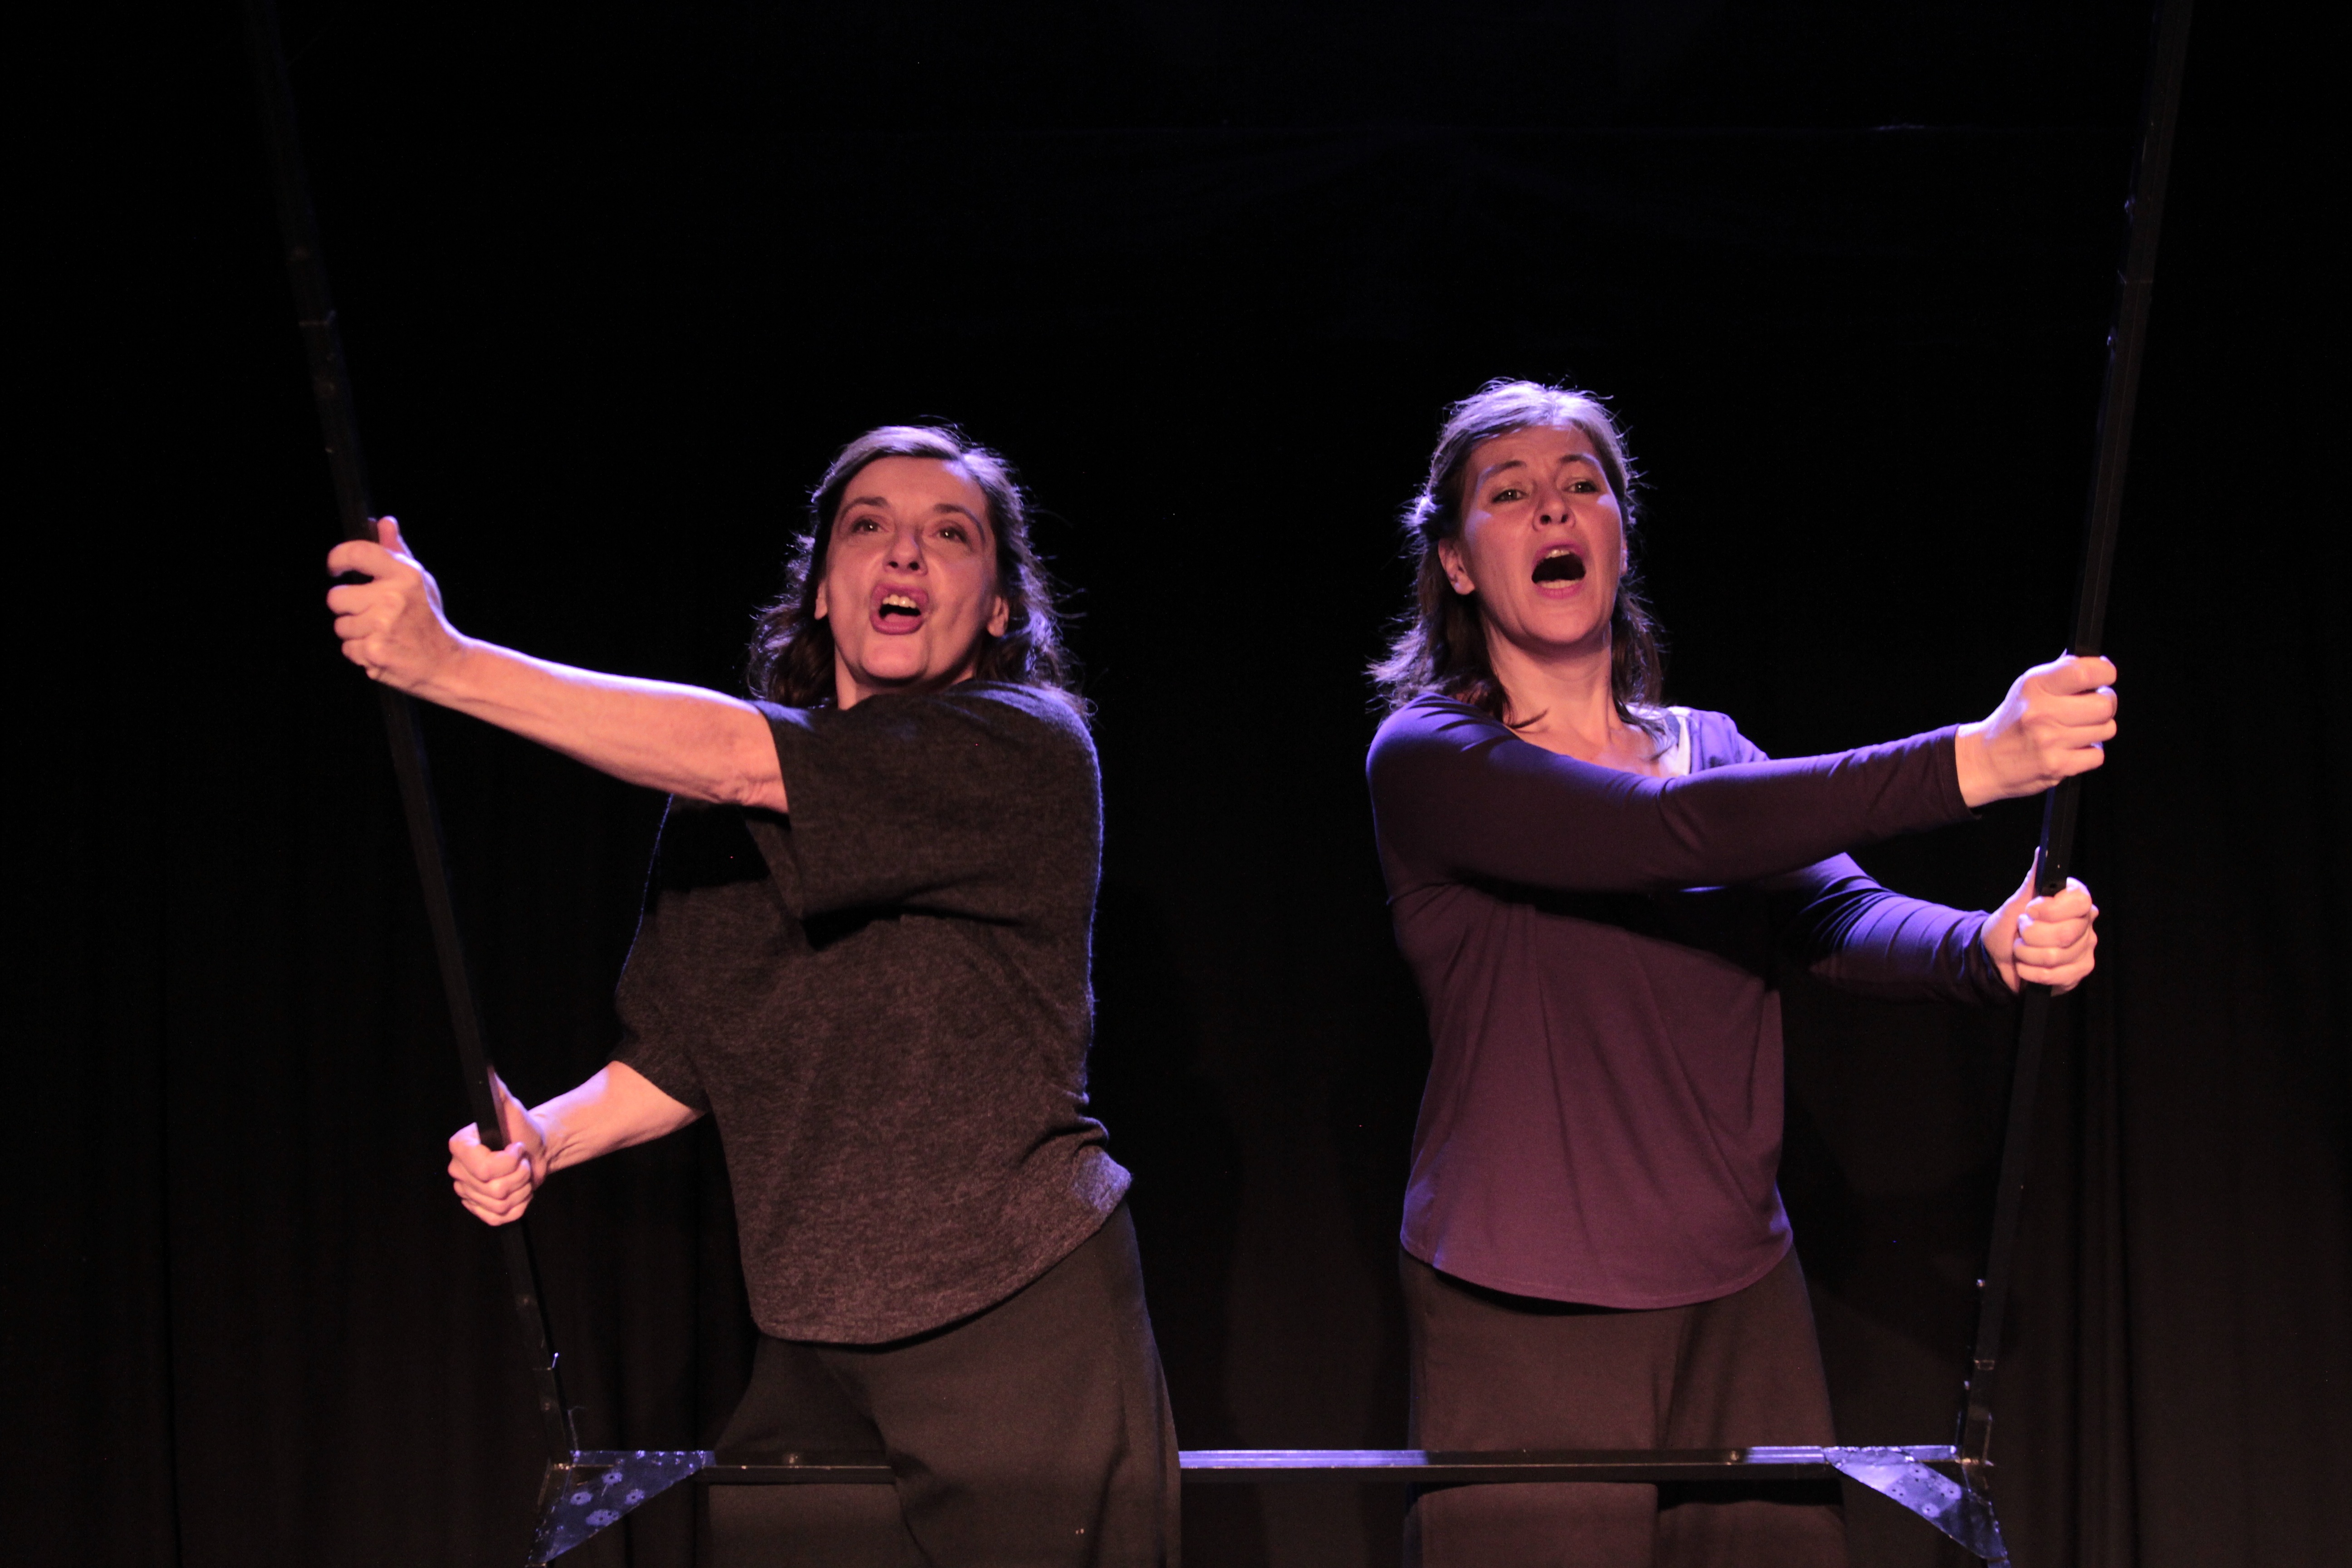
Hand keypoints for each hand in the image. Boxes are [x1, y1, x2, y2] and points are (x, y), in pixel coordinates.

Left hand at [325, 517, 470, 692]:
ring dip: (355, 631)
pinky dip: (360, 652)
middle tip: (370, 613)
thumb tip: (385, 522)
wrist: (445, 662)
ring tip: (380, 633)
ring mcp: (381, 626)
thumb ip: (396, 552)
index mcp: (404, 575)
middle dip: (348, 607)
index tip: (335, 568)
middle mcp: (392, 598)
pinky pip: (347, 648)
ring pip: (340, 625)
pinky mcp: (374, 651)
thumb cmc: (427, 619)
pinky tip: (381, 648)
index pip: (357, 553)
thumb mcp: (418, 580)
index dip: (337, 558)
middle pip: (336, 597)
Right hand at [447, 1071, 548, 1226]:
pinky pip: (501, 1217)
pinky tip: (519, 1190)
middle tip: (522, 1160)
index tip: (517, 1147)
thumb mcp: (511, 1108)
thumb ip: (499, 1092)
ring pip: (500, 1204)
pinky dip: (518, 1205)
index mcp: (460, 1148)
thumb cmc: (521, 1129)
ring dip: (521, 1189)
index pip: (485, 1169)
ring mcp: (468, 1193)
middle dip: (519, 1174)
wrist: (534, 1150)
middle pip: (495, 1189)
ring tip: (522, 1173)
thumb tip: (488, 1074)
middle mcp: (458, 1171)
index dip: (509, 1161)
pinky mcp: (480, 1210)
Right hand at [1953, 654, 2117, 806]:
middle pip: (2105, 704)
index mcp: (2035, 687)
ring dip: (2097, 730)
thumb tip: (2100, 669)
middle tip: (2091, 707)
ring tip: (2075, 730)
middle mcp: (2042, 712)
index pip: (2085, 672)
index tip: (2104, 678)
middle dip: (2105, 704)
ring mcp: (2050, 741)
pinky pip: (2097, 755)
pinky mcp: (2058, 766)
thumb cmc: (2013, 722)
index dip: (2105, 673)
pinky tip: (2071, 748)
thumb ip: (2061, 675)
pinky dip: (2088, 753)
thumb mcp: (2028, 688)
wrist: (1986, 760)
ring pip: (2106, 729)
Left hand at [1981, 864, 2099, 993]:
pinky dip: (2031, 972)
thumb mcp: (2015, 903)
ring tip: (2020, 948)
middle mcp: (2085, 925)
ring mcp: (2084, 950)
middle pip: (2066, 933)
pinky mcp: (2077, 973)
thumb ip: (2033, 881)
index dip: (2052, 909)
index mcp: (2075, 902)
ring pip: (2057, 956)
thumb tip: (2042, 851)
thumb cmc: (2009, 928)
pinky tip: (2025, 966)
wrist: (1997, 958)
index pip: (2080, 902)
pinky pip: (2055, 976)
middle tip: (2021, 930)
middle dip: (2031, 934)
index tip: (2029, 910)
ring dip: (2027, 953)